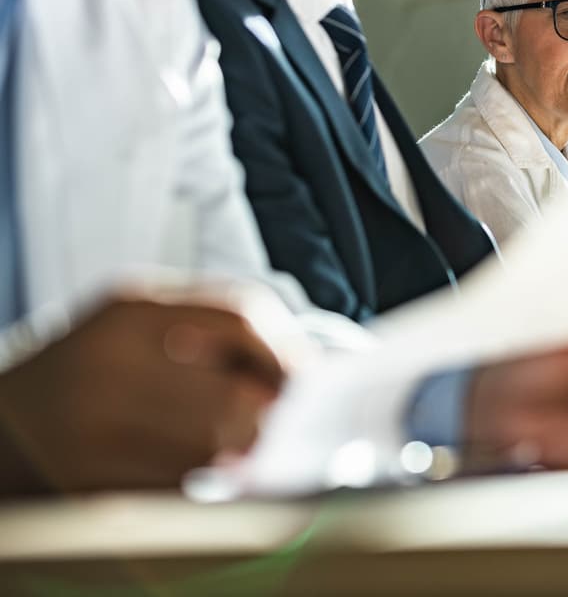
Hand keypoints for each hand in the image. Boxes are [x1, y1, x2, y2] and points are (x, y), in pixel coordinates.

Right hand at [0, 295, 283, 494]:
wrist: (15, 410)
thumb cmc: (101, 357)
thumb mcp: (148, 315)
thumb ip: (218, 325)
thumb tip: (300, 373)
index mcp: (132, 309)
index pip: (240, 317)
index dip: (286, 351)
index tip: (309, 378)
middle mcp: (106, 363)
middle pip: (230, 396)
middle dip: (269, 415)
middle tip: (285, 423)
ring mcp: (91, 426)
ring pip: (210, 448)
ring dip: (243, 453)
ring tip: (247, 447)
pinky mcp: (86, 481)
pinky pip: (175, 487)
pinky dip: (203, 481)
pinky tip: (203, 470)